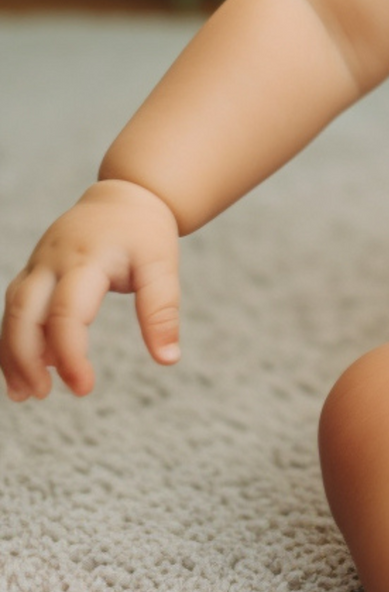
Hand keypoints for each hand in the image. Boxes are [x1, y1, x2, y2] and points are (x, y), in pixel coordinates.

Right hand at [2, 179, 180, 400]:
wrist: (125, 197)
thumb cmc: (145, 234)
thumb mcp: (162, 266)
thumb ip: (162, 311)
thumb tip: (169, 359)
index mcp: (87, 259)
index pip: (68, 313)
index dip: (71, 354)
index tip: (84, 388)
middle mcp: (54, 261)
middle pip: (25, 313)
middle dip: (27, 358)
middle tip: (45, 395)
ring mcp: (38, 264)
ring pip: (13, 312)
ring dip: (12, 354)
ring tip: (27, 394)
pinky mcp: (33, 271)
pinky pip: (14, 307)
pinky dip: (13, 338)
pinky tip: (25, 369)